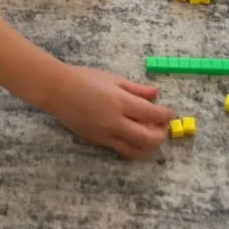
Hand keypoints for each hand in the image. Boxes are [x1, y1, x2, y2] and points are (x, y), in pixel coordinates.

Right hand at [49, 66, 174, 158]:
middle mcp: (115, 122)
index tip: (171, 113)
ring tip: (151, 134)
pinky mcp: (98, 142)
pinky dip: (133, 146)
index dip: (165, 115)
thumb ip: (135, 88)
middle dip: (160, 134)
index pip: (150, 114)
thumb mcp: (112, 78)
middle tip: (163, 126)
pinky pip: (121, 149)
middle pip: (147, 138)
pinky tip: (135, 137)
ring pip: (136, 150)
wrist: (58, 91)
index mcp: (119, 102)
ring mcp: (106, 135)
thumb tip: (155, 93)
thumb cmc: (85, 78)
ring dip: (149, 145)